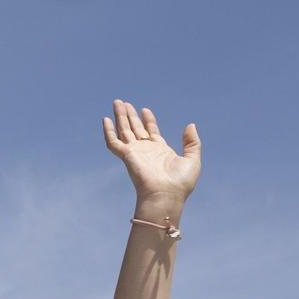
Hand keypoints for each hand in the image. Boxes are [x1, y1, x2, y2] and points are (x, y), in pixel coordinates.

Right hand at [101, 100, 200, 217]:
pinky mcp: (127, 156)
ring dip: (120, 117)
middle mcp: (146, 150)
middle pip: (135, 128)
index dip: (148, 120)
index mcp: (160, 151)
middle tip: (123, 102)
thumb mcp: (192, 160)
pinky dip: (108, 131)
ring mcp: (135, 153)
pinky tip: (106, 119)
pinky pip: (113, 142)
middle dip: (130, 115)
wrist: (166, 196)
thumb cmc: (180, 183)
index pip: (151, 131)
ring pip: (124, 131)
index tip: (145, 109)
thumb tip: (190, 125)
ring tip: (117, 102)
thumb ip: (192, 142)